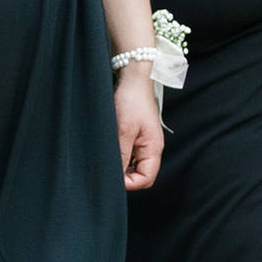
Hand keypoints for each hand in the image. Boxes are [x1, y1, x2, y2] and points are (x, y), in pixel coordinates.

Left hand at [113, 69, 162, 189]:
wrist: (133, 78)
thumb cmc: (131, 100)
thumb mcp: (123, 131)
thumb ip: (121, 155)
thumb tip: (115, 176)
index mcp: (154, 149)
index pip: (146, 179)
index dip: (129, 183)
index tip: (112, 177)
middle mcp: (151, 148)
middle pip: (141, 174)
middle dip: (125, 176)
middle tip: (107, 168)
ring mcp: (144, 142)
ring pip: (134, 165)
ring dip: (121, 165)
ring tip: (107, 156)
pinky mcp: (136, 135)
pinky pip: (130, 153)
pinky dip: (120, 155)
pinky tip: (110, 148)